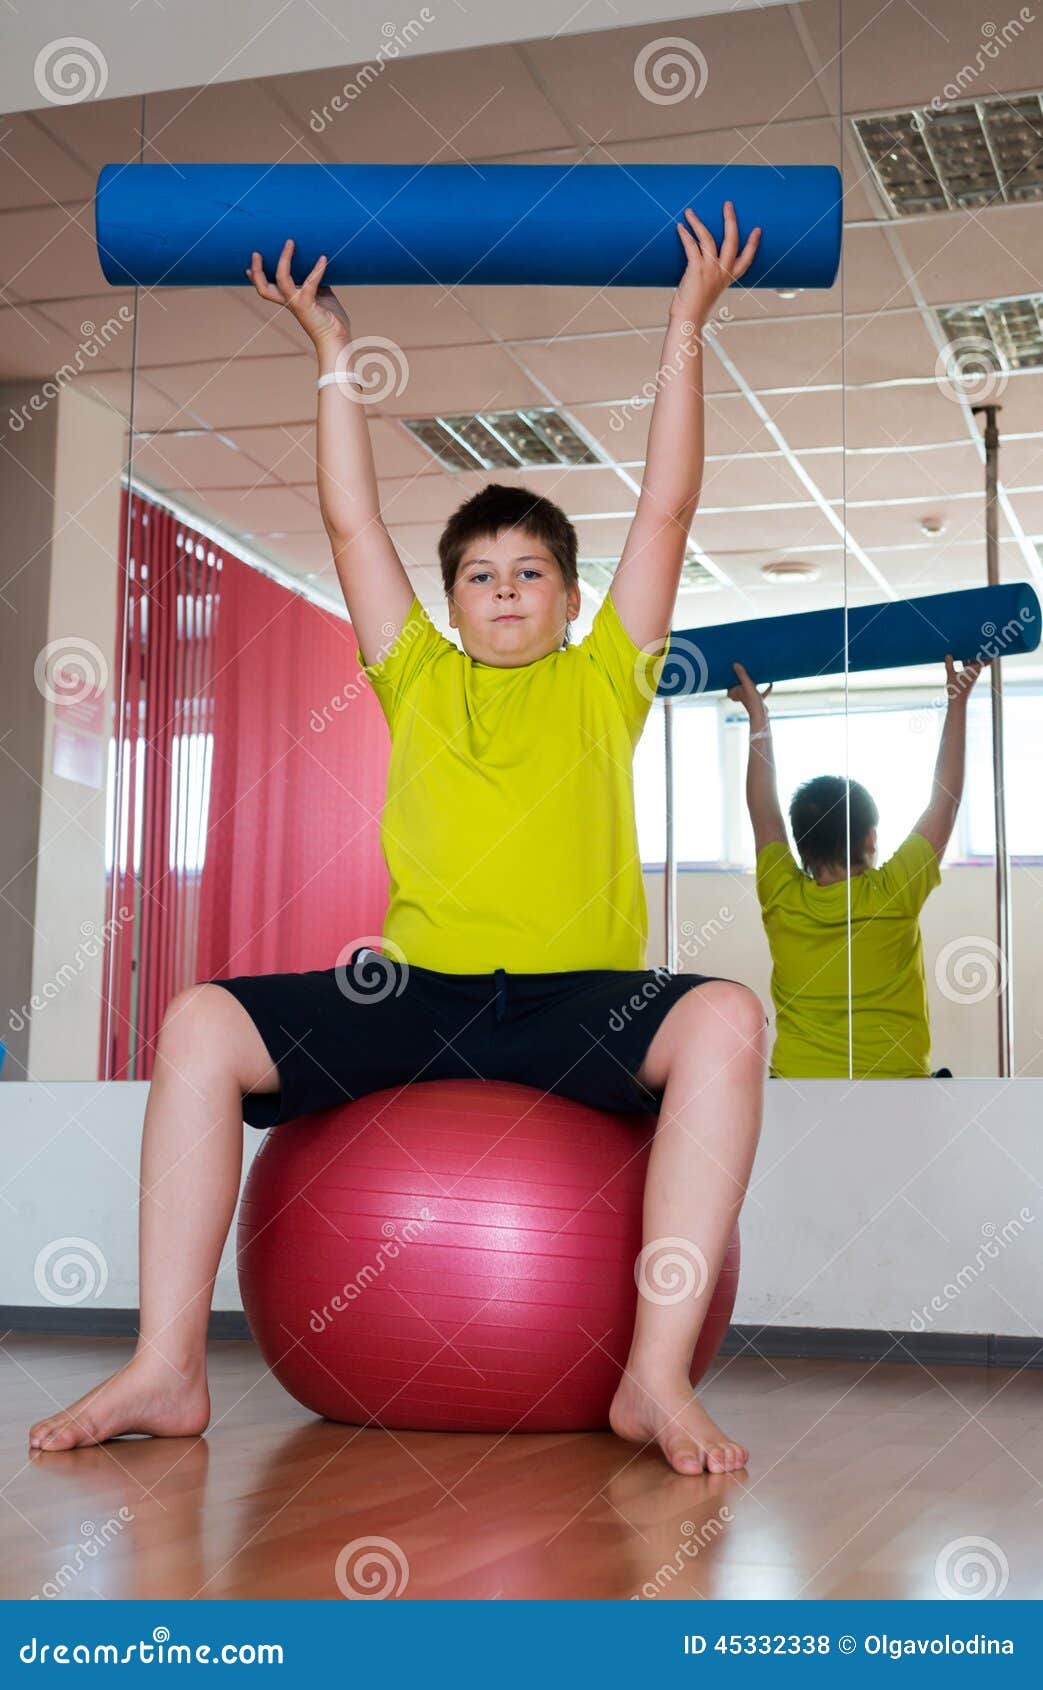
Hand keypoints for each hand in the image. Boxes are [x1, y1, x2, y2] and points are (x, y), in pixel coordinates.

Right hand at [246, 238, 350, 348]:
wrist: (337, 340)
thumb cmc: (331, 320)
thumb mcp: (322, 296)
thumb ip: (317, 283)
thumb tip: (320, 265)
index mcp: (289, 300)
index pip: (266, 289)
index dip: (255, 278)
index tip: (247, 268)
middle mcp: (289, 302)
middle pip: (264, 288)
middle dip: (257, 271)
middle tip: (256, 253)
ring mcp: (297, 303)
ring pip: (281, 280)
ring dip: (284, 260)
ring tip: (290, 243)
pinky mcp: (309, 305)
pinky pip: (310, 283)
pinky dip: (316, 270)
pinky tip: (323, 259)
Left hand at [671, 201, 760, 324]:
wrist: (688, 320)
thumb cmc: (694, 309)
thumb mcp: (708, 292)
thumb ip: (710, 279)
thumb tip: (700, 268)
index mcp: (728, 278)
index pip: (746, 259)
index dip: (753, 244)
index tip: (757, 230)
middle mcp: (722, 272)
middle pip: (732, 240)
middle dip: (730, 220)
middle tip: (728, 205)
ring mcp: (710, 269)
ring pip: (708, 238)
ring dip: (698, 222)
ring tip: (690, 212)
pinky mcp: (697, 269)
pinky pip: (692, 245)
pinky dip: (685, 234)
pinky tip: (680, 227)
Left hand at [728, 661, 772, 719]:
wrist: (760, 714)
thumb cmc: (752, 701)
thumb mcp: (748, 685)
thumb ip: (742, 675)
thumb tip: (735, 664)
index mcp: (737, 693)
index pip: (729, 688)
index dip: (728, 682)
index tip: (730, 674)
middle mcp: (742, 696)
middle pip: (739, 688)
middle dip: (740, 682)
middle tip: (742, 674)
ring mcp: (750, 698)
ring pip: (750, 690)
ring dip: (753, 684)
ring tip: (757, 677)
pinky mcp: (758, 700)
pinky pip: (761, 694)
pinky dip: (765, 689)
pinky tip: (771, 684)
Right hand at [944, 652, 987, 703]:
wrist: (958, 701)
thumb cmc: (956, 689)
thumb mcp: (951, 675)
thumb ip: (949, 664)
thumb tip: (948, 655)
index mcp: (975, 670)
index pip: (986, 660)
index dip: (990, 655)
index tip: (992, 648)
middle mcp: (975, 672)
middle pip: (980, 660)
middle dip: (979, 653)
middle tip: (977, 646)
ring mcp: (972, 675)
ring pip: (974, 664)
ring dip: (971, 658)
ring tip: (966, 650)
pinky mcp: (967, 678)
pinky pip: (969, 667)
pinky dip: (967, 663)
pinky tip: (960, 660)